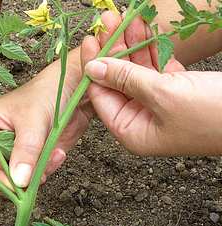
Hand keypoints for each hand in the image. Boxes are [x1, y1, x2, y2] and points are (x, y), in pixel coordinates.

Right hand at [0, 48, 92, 193]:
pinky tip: (58, 154)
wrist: (73, 92)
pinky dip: (46, 171)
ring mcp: (9, 152)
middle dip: (14, 179)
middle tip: (33, 178)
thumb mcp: (32, 122)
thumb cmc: (45, 95)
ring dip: (34, 175)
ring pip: (11, 180)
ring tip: (52, 156)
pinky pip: (30, 178)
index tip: (14, 184)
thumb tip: (18, 181)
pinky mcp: (28, 160)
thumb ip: (25, 152)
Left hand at [81, 12, 221, 155]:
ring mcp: (159, 106)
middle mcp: (142, 120)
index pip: (102, 97)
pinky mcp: (177, 91)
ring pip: (137, 71)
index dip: (95, 68)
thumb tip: (93, 68)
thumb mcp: (163, 95)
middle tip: (106, 21)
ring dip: (131, 44)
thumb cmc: (212, 114)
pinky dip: (151, 49)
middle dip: (113, 49)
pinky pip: (157, 68)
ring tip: (123, 17)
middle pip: (118, 81)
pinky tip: (143, 28)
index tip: (91, 40)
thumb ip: (126, 80)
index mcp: (132, 132)